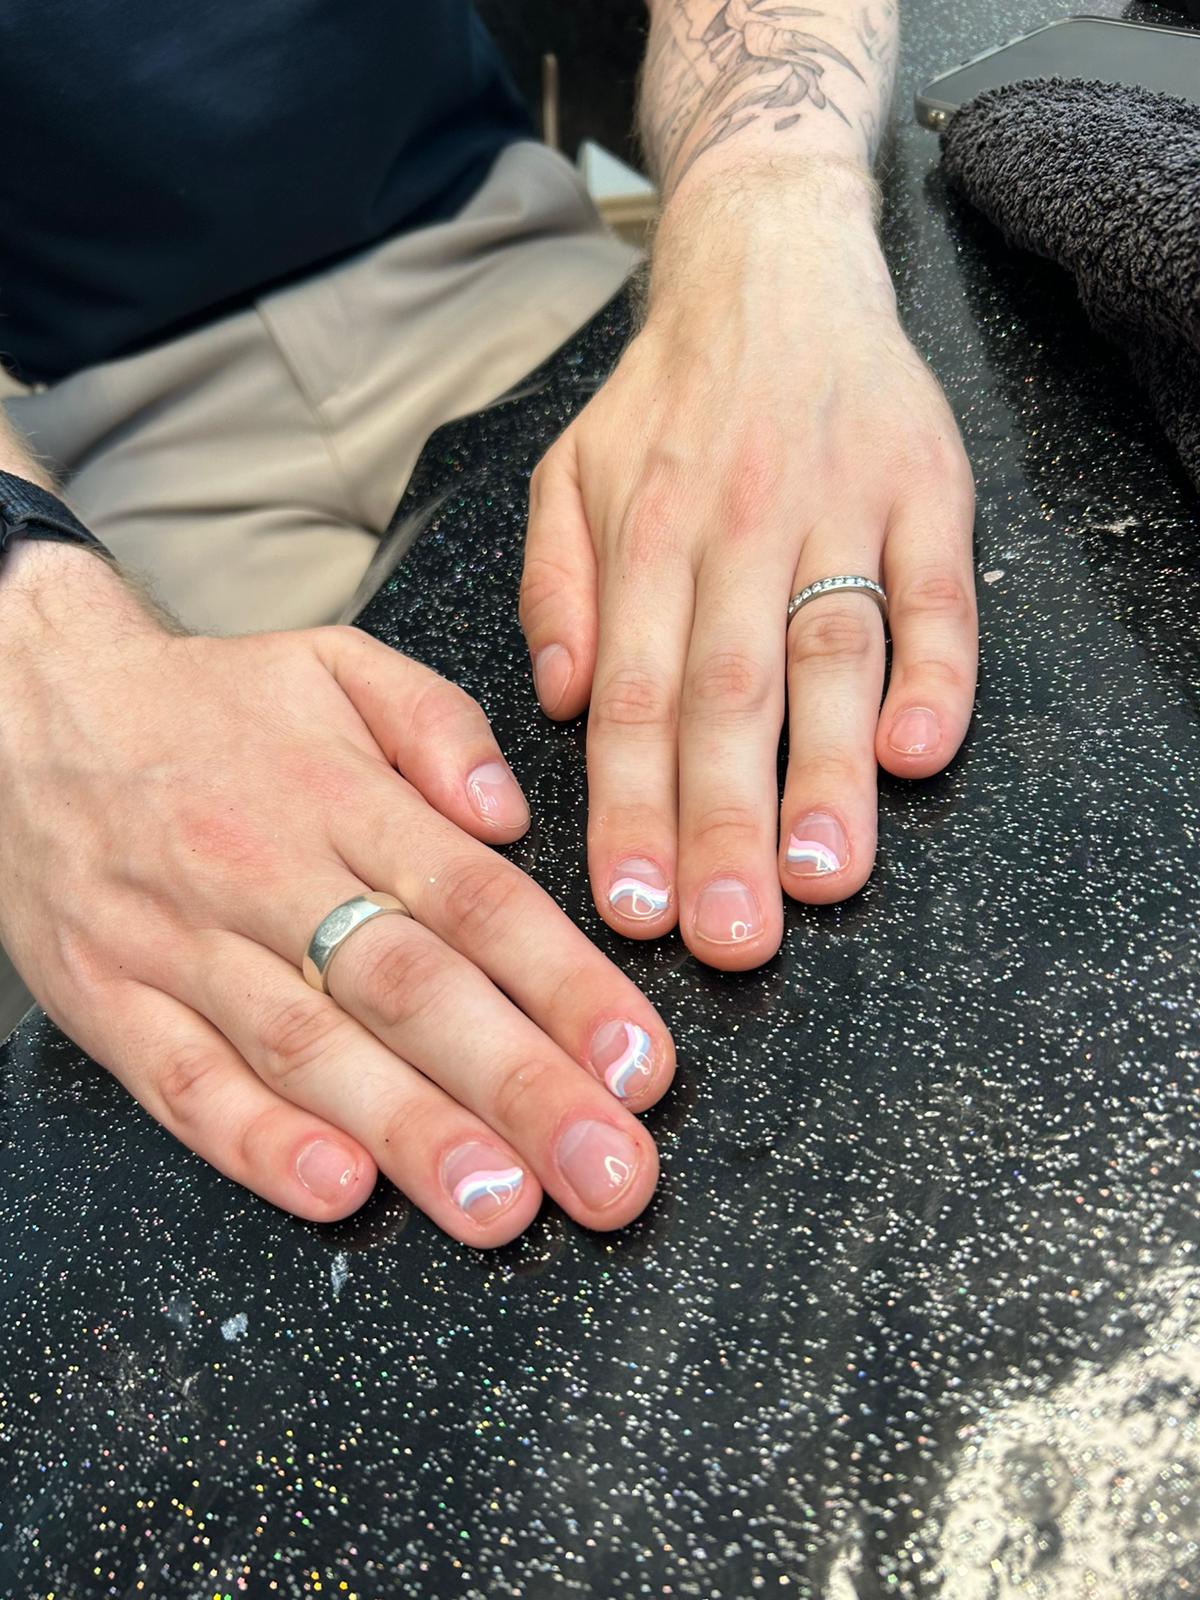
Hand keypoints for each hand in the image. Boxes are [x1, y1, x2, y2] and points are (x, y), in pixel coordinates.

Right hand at [0, 543, 670, 1241]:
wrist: (31, 708)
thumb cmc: (213, 705)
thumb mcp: (337, 664)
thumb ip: (440, 726)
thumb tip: (513, 817)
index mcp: (339, 795)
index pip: (475, 900)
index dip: (566, 988)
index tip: (639, 1064)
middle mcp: (266, 870)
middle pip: (409, 989)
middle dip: (520, 1087)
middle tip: (608, 1169)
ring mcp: (180, 942)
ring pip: (306, 1049)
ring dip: (410, 1134)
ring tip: (501, 1204)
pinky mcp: (110, 1000)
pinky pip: (182, 1081)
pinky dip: (255, 1142)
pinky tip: (334, 1189)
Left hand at [520, 166, 976, 969]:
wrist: (771, 268)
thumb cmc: (666, 399)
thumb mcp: (567, 472)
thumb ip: (553, 587)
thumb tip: (558, 702)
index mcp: (642, 535)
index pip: (634, 697)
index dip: (631, 809)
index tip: (634, 909)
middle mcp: (735, 527)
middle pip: (729, 697)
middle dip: (725, 826)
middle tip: (729, 936)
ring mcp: (838, 507)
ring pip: (831, 655)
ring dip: (827, 773)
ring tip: (822, 877)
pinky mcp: (925, 490)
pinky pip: (935, 590)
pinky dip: (935, 669)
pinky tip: (918, 752)